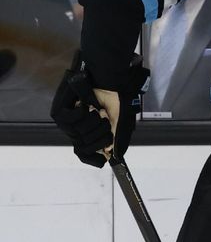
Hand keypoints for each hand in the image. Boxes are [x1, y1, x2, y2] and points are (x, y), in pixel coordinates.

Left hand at [50, 52, 149, 167]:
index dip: (92, 159)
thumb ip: (115, 138)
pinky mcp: (58, 111)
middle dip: (101, 134)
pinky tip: (86, 105)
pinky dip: (82, 112)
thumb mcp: (119, 121)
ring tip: (97, 110)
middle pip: (86, 147)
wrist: (108, 80)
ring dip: (94, 121)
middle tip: (105, 120)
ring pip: (79, 134)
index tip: (102, 160)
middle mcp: (76, 131)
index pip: (84, 155)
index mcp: (89, 134)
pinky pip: (71, 120)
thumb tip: (110, 154)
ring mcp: (66, 123)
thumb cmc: (113, 99)